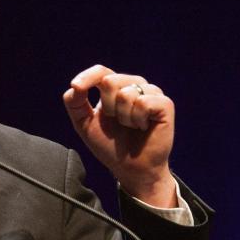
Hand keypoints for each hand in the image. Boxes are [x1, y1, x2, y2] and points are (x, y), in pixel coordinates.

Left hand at [63, 64, 176, 206]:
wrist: (130, 168)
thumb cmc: (109, 145)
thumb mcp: (84, 124)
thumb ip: (75, 103)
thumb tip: (75, 86)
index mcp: (115, 87)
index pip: (101, 71)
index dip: (87, 77)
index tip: (77, 87)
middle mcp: (134, 85)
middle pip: (110, 81)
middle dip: (107, 107)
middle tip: (117, 122)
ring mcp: (151, 93)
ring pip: (126, 94)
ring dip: (123, 117)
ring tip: (131, 126)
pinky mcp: (164, 104)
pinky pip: (143, 103)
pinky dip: (137, 119)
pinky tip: (143, 127)